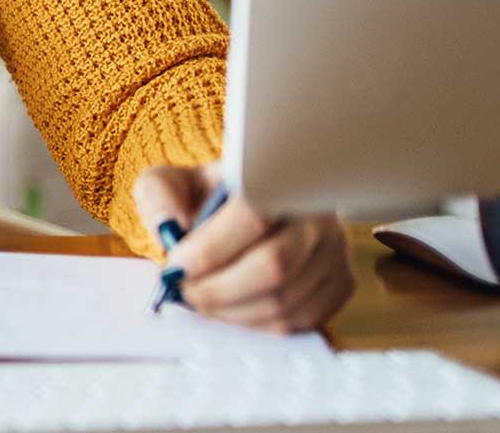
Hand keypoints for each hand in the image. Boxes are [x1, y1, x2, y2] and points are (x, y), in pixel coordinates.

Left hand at [133, 161, 354, 333]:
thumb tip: (169, 229)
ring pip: (285, 300)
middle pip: (274, 266)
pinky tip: (232, 309)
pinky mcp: (340, 282)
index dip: (209, 250)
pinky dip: (258, 324)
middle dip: (218, 289)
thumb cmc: (208, 196)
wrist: (248, 207)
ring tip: (203, 300)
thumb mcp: (173, 181)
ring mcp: (336, 249)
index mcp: (279, 175)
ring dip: (233, 311)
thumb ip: (159, 196)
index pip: (252, 215)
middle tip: (184, 292)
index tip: (175, 267)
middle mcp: (317, 211)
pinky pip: (301, 320)